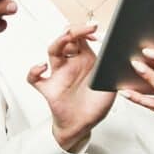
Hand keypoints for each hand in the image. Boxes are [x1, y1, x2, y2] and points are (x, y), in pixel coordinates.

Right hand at [27, 25, 115, 151]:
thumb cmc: (95, 105)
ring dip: (58, 41)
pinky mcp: (49, 88)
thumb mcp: (110, 84)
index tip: (95, 30)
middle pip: (67, 38)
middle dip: (75, 30)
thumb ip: (113, 70)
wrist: (83, 125)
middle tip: (87, 28)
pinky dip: (34, 71)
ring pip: (52, 50)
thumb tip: (118, 56)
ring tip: (67, 38)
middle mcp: (71, 64)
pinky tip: (42, 67)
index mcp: (85, 60)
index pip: (82, 37)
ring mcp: (59, 74)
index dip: (87, 30)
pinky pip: (35, 77)